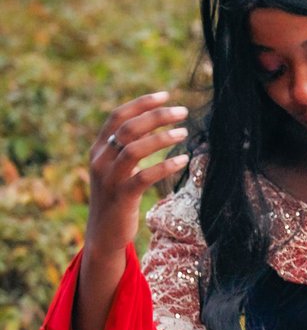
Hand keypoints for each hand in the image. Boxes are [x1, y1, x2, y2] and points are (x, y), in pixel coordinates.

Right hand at [85, 91, 190, 257]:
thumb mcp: (116, 170)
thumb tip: (151, 127)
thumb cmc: (117, 199)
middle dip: (156, 116)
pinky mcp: (121, 197)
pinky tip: (183, 160)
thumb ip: (126, 149)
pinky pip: (144, 177)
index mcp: (98, 150)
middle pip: (128, 128)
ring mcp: (109, 179)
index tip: (165, 95)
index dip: (141, 103)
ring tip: (184, 132)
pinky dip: (165, 165)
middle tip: (182, 112)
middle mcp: (100, 161)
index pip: (117, 116)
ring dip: (162, 138)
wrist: (103, 235)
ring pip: (134, 149)